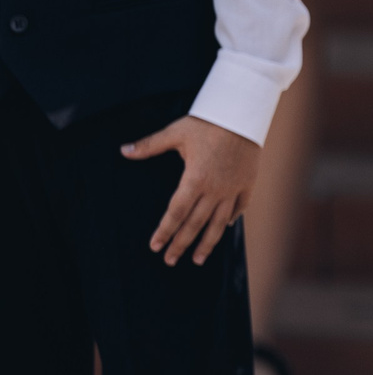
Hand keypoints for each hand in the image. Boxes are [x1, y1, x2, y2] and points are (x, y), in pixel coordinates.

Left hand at [124, 115, 259, 265]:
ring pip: (218, 222)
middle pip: (195, 223)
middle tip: (170, 260)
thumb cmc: (208, 122)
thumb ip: (150, 145)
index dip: (165, 231)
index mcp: (195, 179)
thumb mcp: (176, 132)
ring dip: (207, 242)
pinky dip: (231, 220)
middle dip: (181, 243)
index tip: (155, 246)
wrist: (244, 113)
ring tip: (198, 259)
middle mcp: (215, 189)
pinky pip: (239, 207)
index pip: (176, 213)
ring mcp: (233, 188)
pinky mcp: (248, 182)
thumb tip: (123, 151)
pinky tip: (223, 229)